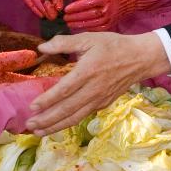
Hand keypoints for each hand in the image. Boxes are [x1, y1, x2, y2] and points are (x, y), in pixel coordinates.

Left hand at [24, 33, 170, 133]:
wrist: (141, 59)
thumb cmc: (114, 46)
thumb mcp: (89, 38)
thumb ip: (64, 42)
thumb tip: (42, 47)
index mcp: (88, 71)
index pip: (64, 90)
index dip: (47, 100)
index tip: (32, 107)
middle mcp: (93, 89)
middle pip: (67, 109)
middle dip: (47, 119)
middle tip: (29, 125)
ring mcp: (100, 99)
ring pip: (75, 117)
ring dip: (56, 126)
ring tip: (38, 132)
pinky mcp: (104, 104)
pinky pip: (83, 116)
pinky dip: (69, 123)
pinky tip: (57, 125)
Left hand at [64, 0, 138, 31]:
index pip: (88, 3)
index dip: (76, 7)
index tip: (66, 9)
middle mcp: (108, 9)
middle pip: (89, 14)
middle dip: (75, 17)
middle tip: (64, 18)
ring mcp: (111, 18)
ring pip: (92, 23)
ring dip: (79, 24)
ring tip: (69, 23)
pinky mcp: (112, 24)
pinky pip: (98, 28)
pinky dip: (88, 29)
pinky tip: (80, 28)